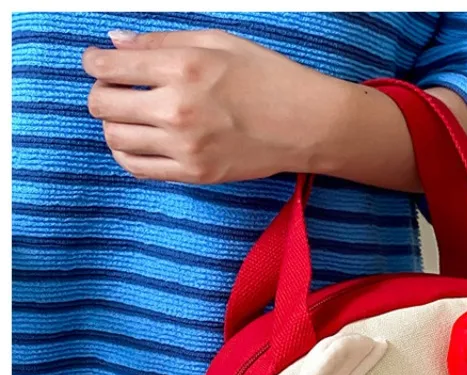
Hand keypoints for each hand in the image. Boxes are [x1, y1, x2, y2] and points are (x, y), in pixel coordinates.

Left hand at [82, 29, 354, 183]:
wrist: (306, 124)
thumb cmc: (268, 77)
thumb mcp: (217, 42)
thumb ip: (162, 41)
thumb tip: (116, 42)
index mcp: (183, 68)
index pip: (109, 67)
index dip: (93, 62)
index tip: (97, 62)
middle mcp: (177, 109)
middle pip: (103, 105)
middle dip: (100, 93)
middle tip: (114, 90)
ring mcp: (185, 146)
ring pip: (115, 139)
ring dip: (112, 125)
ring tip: (128, 117)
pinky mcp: (195, 174)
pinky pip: (139, 169)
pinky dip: (127, 155)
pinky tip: (137, 143)